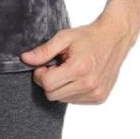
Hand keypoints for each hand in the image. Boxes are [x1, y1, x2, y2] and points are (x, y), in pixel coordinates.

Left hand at [19, 14, 133, 103]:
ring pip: (62, 100)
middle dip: (49, 81)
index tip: (46, 64)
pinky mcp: (99, 98)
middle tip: (57, 66)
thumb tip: (25, 59)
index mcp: (80, 69)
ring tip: (70, 69)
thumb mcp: (64, 38)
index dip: (40, 74)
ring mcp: (96, 93)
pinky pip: (74, 101)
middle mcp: (89, 84)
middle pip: (52, 95)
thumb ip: (44, 51)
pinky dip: (71, 90)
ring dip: (61, 86)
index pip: (47, 84)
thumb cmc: (88, 36)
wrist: (114, 38)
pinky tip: (78, 76)